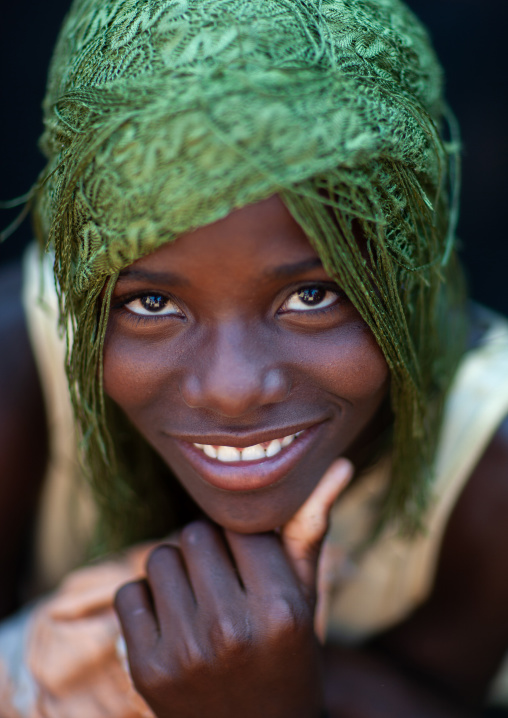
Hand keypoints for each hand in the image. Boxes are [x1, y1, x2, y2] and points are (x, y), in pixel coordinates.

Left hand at [114, 459, 352, 717]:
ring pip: (159, 557)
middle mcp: (232, 630)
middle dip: (208, 550)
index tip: (251, 568)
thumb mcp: (304, 596)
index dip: (244, 543)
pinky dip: (147, 600)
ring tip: (198, 599)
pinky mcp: (146, 669)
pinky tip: (172, 623)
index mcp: (280, 608)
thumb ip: (310, 529)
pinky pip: (128, 592)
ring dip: (176, 571)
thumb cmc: (286, 653)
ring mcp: (185, 653)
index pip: (241, 527)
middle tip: (223, 582)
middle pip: (195, 533)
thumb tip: (341, 463)